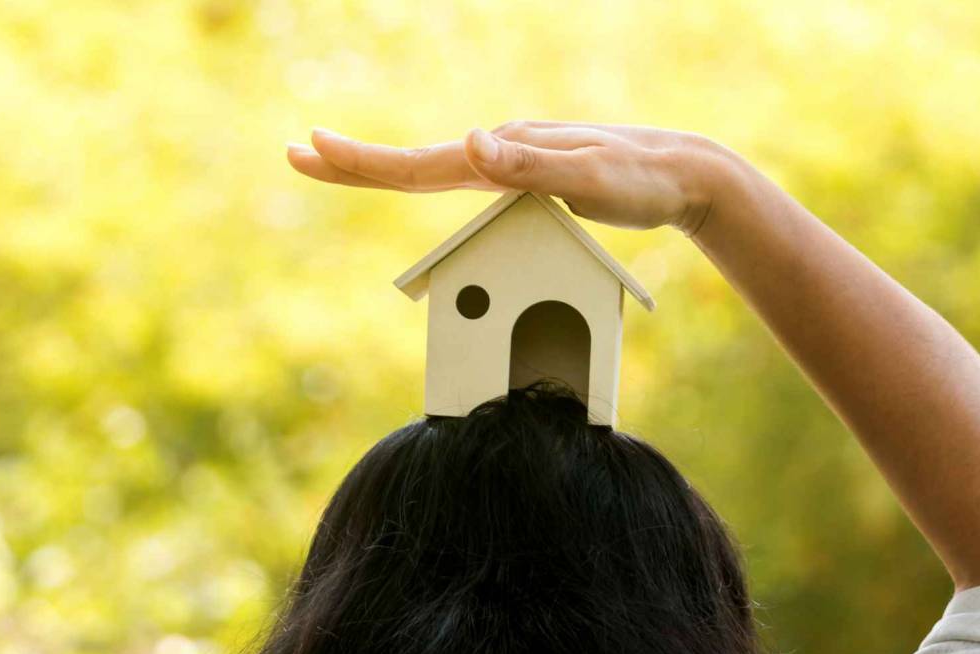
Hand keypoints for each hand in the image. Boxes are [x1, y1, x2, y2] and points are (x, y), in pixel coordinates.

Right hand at [286, 122, 727, 234]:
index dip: (363, 162)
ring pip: (431, 171)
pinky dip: (421, 180)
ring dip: (379, 170)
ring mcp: (511, 162)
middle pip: (412, 163)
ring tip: (332, 166)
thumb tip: (468, 144)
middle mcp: (501, 152)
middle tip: (294, 154)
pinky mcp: (526, 177)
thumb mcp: (593, 179)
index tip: (312, 149)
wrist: (686, 173)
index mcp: (506, 153)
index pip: (420, 164)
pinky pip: (460, 183)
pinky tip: (413, 183)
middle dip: (352, 162)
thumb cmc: (643, 179)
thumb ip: (530, 166)